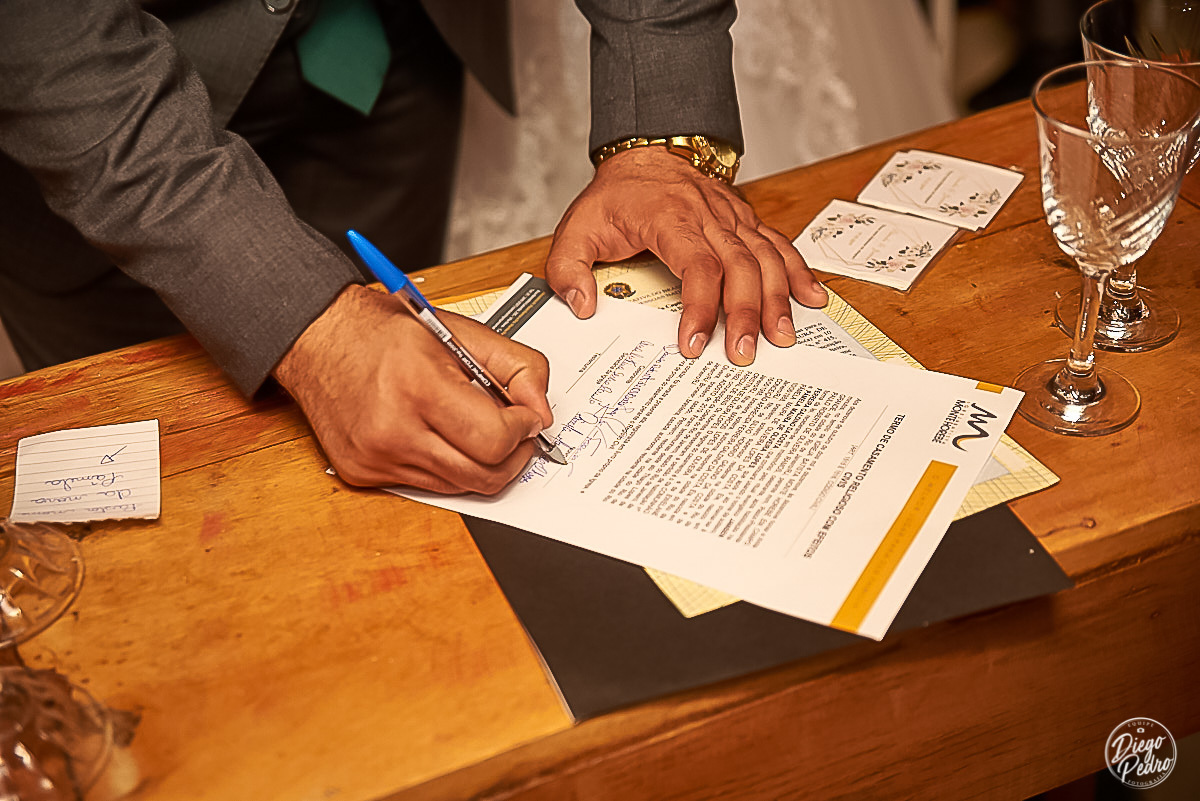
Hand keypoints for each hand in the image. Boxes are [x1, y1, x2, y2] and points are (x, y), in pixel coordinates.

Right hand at [273, 285, 553, 493]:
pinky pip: (429, 486)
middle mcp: (393, 430)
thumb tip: (541, 411)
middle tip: (517, 432)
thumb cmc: (386, 330)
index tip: (527, 416)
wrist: (318, 338)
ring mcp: (375, 458)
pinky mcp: (363, 474)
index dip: (523, 431)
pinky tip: (440, 435)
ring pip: (460, 487)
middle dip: (514, 456)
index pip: (494, 439)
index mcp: (418, 386)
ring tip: (478, 429)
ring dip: (483, 463)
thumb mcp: (460, 330)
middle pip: (484, 475)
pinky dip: (448, 466)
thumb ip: (516, 366)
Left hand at [545, 146, 827, 365]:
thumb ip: (568, 269)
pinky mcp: (746, 220)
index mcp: (669, 218)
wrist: (646, 152)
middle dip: (745, 314)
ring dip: (777, 300)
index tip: (695, 345)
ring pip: (765, 258)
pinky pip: (778, 245)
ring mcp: (732, 218)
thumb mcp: (577, 229)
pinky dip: (798, 272)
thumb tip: (581, 307)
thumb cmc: (616, 197)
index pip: (695, 266)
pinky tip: (812, 299)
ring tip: (782, 337)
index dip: (700, 307)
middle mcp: (709, 216)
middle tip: (745, 354)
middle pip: (739, 267)